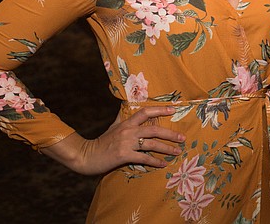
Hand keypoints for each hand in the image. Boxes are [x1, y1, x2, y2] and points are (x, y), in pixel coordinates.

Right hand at [42, 106, 183, 174]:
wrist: (86, 155)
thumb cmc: (102, 142)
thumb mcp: (113, 126)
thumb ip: (123, 117)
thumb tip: (128, 106)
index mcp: (127, 123)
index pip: (146, 112)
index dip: (160, 110)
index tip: (174, 110)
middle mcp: (128, 131)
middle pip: (154, 129)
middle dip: (170, 133)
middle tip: (182, 137)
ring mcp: (126, 143)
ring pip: (152, 144)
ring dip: (167, 148)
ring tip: (177, 151)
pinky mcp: (124, 155)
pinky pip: (144, 158)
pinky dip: (155, 161)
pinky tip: (163, 164)